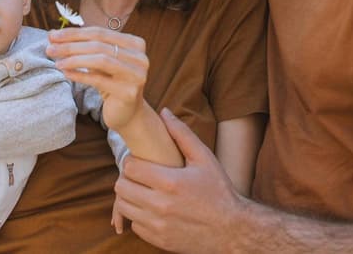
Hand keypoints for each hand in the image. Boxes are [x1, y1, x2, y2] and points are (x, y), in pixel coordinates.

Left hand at [46, 26, 148, 131]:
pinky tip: (66, 74)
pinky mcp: (128, 93)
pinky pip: (99, 80)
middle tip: (50, 48)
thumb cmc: (112, 83)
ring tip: (57, 62)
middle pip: (99, 45)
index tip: (52, 35)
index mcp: (135, 44)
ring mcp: (136, 75)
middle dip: (71, 46)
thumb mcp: (101, 61)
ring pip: (101, 60)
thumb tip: (53, 35)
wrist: (128, 113)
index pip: (100, 33)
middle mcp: (140, 57)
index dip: (74, 33)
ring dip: (74, 59)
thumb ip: (84, 46)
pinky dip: (80, 75)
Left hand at [114, 109, 246, 252]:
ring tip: (144, 190)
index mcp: (170, 182)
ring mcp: (158, 226)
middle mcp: (160, 205)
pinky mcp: (158, 240)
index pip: (130, 167)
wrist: (232, 230)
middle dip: (127, 178)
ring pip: (124, 207)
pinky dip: (139, 215)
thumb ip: (182, 134)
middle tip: (139, 175)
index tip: (140, 160)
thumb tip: (164, 112)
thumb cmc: (219, 190)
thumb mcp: (204, 158)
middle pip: (121, 187)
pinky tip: (153, 208)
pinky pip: (134, 225)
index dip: (132, 160)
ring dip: (130, 196)